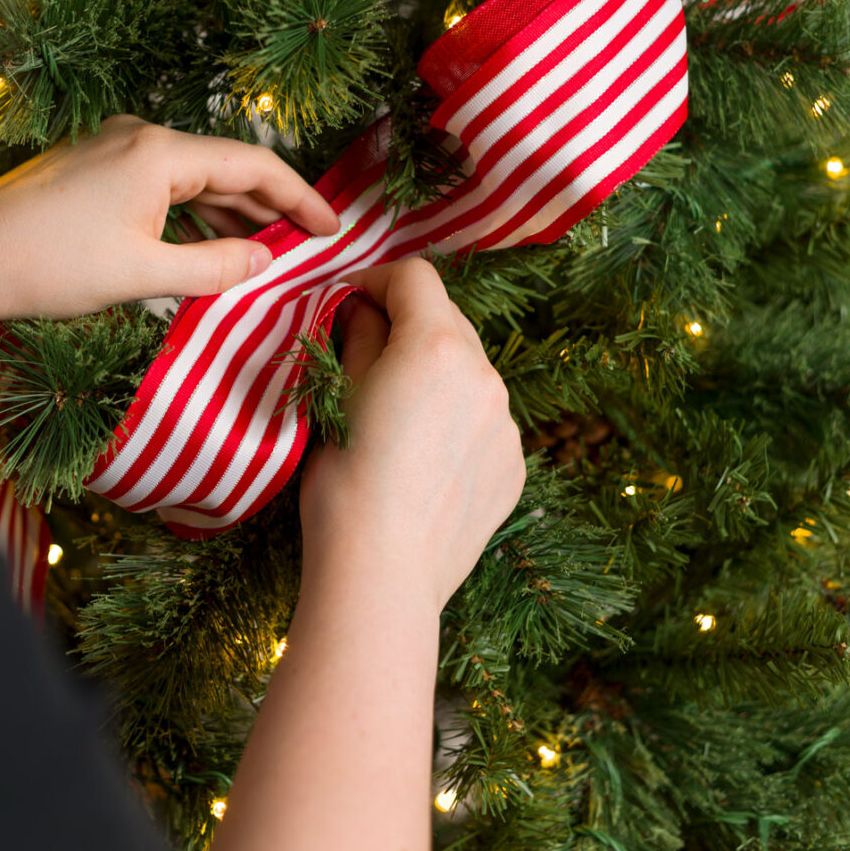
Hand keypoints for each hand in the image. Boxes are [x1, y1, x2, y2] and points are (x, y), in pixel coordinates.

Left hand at [0, 113, 341, 327]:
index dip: (300, 197)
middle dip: (270, 207)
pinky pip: (162, 185)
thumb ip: (216, 266)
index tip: (333, 227)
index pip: (254, 164)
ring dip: (231, 214)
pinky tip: (208, 246)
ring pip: (194, 178)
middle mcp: (142, 136)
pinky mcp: (94, 166)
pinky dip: (193, 214)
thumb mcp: (145, 275)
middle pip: (227, 167)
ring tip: (266, 252)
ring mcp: (115, 147)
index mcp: (161, 152)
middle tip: (309, 243)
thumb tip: (265, 260)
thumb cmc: (50, 267)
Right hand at [298, 257, 525, 613]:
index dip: (376, 281)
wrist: (381, 573)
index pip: (414, 277)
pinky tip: (423, 461)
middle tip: (365, 357)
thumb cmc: (344, 482)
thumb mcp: (335, 396)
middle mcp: (485, 374)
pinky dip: (457, 422)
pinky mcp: (513, 465)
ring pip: (470, 373)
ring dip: (436, 375)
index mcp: (436, 346)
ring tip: (396, 418)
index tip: (349, 303)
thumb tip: (362, 310)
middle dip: (408, 326)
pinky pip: (485, 422)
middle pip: (447, 320)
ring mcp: (507, 423)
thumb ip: (358, 338)